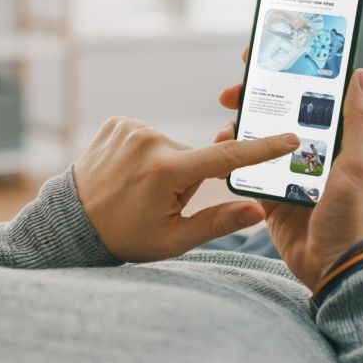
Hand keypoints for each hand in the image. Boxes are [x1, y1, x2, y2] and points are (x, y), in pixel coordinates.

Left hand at [74, 116, 298, 262]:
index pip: (225, 158)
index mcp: (165, 172)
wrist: (73, 222)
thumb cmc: (124, 236)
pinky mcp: (118, 122)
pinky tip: (128, 171)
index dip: (261, 148)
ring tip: (139, 187)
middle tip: (158, 202)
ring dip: (167, 165)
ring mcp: (130, 128)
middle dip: (187, 178)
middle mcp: (148, 142)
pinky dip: (148, 153)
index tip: (289, 137)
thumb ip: (217, 223)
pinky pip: (150, 136)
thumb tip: (258, 211)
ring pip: (172, 146)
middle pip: (194, 156)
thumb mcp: (172, 239)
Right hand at [216, 48, 362, 290]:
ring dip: (236, 127)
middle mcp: (305, 150)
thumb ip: (357, 120)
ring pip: (254, 138)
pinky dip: (231, 157)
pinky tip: (220, 150)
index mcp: (330, 139)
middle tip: (228, 92)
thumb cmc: (353, 213)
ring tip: (222, 125)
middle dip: (250, 98)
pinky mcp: (267, 192)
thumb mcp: (359, 163)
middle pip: (273, 114)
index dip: (283, 75)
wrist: (333, 264)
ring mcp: (283, 170)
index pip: (304, 97)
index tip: (261, 57)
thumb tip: (358, 73)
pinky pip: (245, 168)